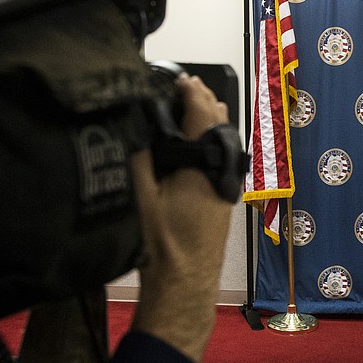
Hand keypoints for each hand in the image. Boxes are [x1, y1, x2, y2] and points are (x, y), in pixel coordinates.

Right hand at [130, 74, 234, 361]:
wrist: (184, 286)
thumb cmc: (161, 245)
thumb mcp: (140, 196)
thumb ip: (139, 156)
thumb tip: (137, 123)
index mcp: (202, 164)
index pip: (202, 112)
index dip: (191, 90)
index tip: (179, 77)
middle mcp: (221, 171)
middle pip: (218, 123)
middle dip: (203, 100)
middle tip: (185, 86)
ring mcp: (226, 185)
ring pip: (222, 141)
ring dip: (209, 120)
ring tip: (192, 105)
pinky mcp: (223, 199)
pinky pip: (221, 157)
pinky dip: (209, 141)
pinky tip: (195, 143)